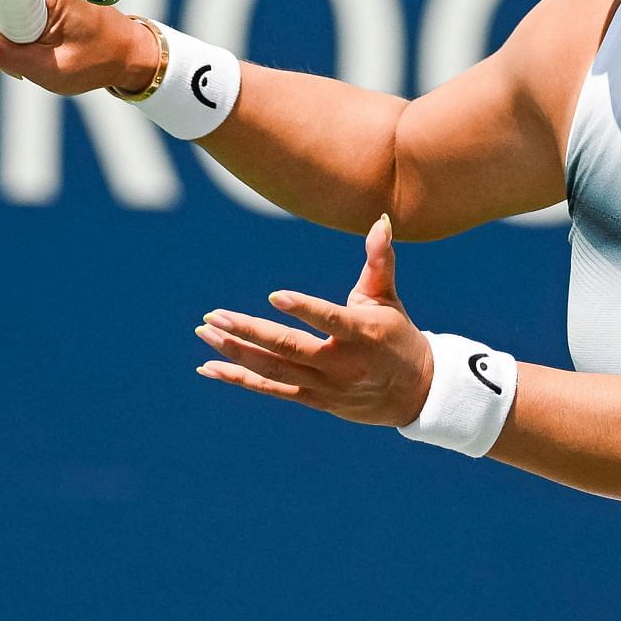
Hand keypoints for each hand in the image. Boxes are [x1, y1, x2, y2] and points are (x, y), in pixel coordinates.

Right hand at [0, 0, 160, 95]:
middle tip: (11, 61)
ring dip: (2, 35)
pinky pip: (14, 11)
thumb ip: (7, 54)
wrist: (129, 55)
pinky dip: (13, 34)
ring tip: (23, 62)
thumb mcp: (51, 68)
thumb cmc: (98, 61)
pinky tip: (28, 53)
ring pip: (0, 6)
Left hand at [195, 215, 433, 426]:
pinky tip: (209, 367)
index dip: (304, 309)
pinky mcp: (313, 400)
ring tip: (205, 333)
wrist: (415, 395)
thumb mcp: (389, 299)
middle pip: (290, 349)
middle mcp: (342, 364)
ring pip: (274, 371)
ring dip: (236, 352)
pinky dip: (239, 379)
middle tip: (214, 316)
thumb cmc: (398, 336)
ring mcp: (325, 386)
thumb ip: (379, 261)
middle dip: (249, 332)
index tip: (274, 296)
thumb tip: (380, 220)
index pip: (330, 320)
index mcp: (363, 333)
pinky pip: (270, 390)